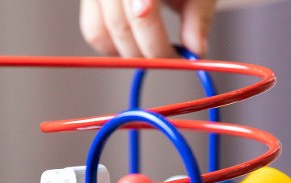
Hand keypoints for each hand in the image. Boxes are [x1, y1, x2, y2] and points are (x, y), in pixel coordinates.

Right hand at [80, 0, 217, 58]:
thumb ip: (198, 17)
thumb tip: (196, 51)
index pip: (142, 15)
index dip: (157, 45)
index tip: (175, 59)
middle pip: (119, 26)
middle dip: (144, 53)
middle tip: (165, 59)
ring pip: (100, 32)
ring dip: (126, 52)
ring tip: (149, 49)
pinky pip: (93, 29)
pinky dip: (111, 44)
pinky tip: (133, 41)